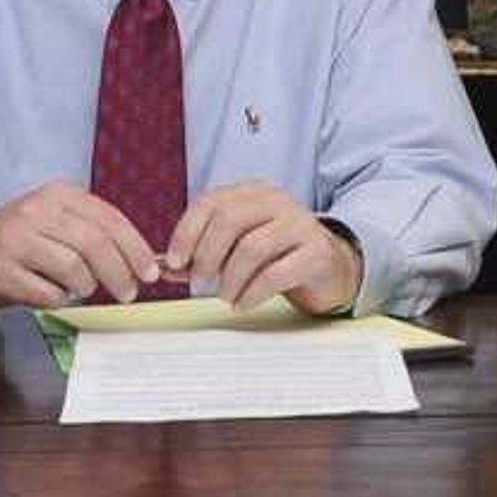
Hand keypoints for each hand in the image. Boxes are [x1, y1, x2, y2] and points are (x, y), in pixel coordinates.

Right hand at [0, 182, 163, 309]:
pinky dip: (61, 299)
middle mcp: (36, 212)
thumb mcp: (59, 219)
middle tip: (129, 292)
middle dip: (120, 273)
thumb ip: (97, 231)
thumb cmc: (24, 238)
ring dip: (88, 286)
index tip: (149, 271)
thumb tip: (142, 260)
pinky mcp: (1, 271)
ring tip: (85, 289)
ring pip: (73, 269)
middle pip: (94, 244)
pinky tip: (56, 294)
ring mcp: (16, 241)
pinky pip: (48, 293)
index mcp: (58, 194)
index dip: (135, 249)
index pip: (109, 219)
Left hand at [165, 181, 361, 314]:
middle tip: (199, 282)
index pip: (211, 202)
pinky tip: (244, 303)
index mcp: (253, 193)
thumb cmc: (279, 256)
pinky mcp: (316, 252)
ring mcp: (300, 224)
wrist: (330, 267)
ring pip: (251, 247)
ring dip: (230, 278)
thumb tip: (166, 267)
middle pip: (229, 220)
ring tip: (225, 296)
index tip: (175, 260)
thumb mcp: (237, 248)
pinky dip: (252, 293)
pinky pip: (276, 273)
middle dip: (207, 255)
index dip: (187, 232)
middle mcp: (277, 202)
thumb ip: (202, 255)